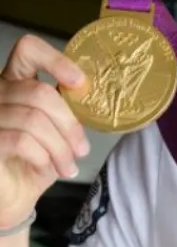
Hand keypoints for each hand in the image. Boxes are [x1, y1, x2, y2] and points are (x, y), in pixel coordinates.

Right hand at [0, 35, 90, 228]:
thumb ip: (66, 109)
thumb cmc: (35, 160)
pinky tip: (50, 168)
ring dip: (60, 147)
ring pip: (33, 120)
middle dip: (69, 124)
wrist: (13, 196)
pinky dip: (44, 156)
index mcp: (15, 82)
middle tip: (82, 149)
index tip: (80, 83)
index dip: (56, 60)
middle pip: (39, 92)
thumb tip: (92, 97)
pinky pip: (21, 140)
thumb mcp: (57, 130)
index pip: (27, 50)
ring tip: (68, 165)